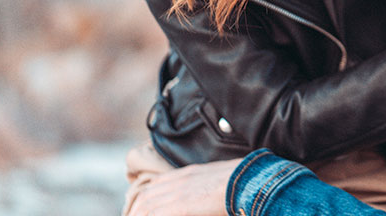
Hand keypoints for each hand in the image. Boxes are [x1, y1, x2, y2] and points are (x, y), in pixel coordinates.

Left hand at [127, 158, 242, 215]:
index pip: (155, 186)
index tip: (138, 212)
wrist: (250, 179)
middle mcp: (178, 180)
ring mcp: (178, 191)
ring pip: (145, 207)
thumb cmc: (242, 182)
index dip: (143, 201)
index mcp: (187, 174)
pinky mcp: (181, 204)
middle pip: (145, 197)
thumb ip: (204, 189)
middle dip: (135, 211)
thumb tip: (200, 200)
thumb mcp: (218, 182)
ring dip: (137, 214)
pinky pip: (155, 214)